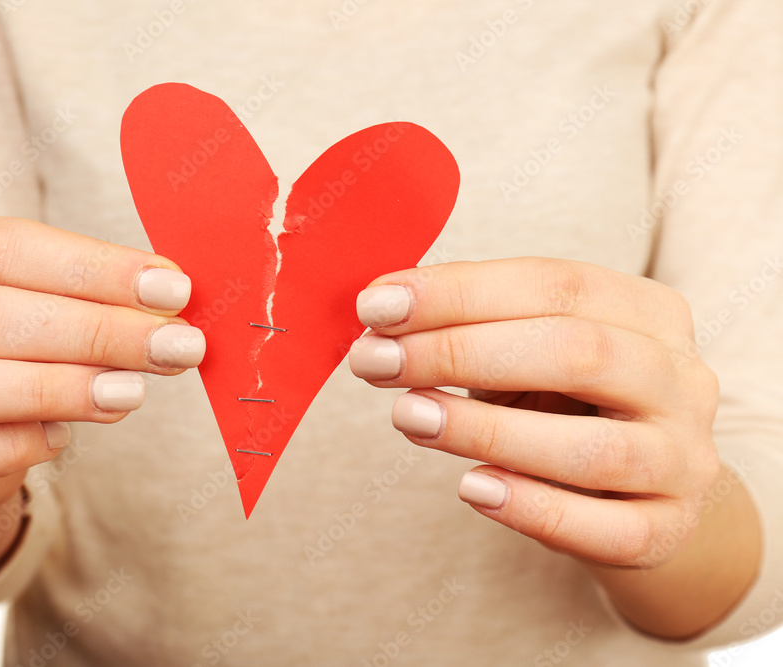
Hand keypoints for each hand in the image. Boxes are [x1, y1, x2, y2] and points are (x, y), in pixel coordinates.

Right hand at [0, 215, 203, 575]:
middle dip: (91, 330)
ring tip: (130, 393)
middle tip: (173, 347)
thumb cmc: (4, 350)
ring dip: (53, 388)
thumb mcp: (37, 305)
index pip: (2, 245)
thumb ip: (88, 296)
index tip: (172, 290)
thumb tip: (170, 298)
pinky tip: (60, 439)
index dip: (93, 268)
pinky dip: (8, 446)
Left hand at [349, 257, 720, 568]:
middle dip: (460, 351)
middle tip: (374, 360)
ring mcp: (684, 459)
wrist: (640, 488)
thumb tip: (378, 308)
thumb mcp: (528, 348)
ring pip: (594, 448)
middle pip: (576, 352)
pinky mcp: (667, 530)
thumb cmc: (566, 403)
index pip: (554, 283)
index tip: (376, 306)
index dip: (458, 291)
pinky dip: (534, 509)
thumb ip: (468, 323)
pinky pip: (607, 527)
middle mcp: (681, 380)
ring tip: (408, 417)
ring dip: (487, 430)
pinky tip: (472, 488)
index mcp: (649, 312)